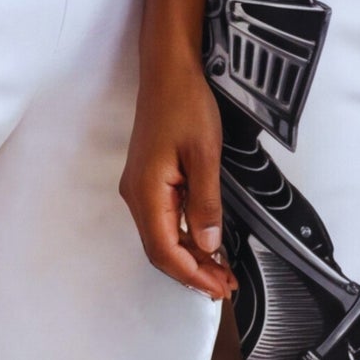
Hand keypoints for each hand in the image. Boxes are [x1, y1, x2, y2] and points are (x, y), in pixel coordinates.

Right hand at [122, 52, 233, 300]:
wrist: (168, 71)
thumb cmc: (184, 103)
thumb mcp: (205, 155)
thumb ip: (206, 204)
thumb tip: (208, 244)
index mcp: (146, 191)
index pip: (164, 250)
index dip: (191, 274)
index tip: (216, 288)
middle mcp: (136, 195)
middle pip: (160, 250)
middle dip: (191, 273)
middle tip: (223, 286)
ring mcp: (140, 188)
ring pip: (162, 237)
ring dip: (190, 257)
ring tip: (220, 271)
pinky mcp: (148, 181)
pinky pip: (164, 220)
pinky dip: (185, 238)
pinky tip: (205, 243)